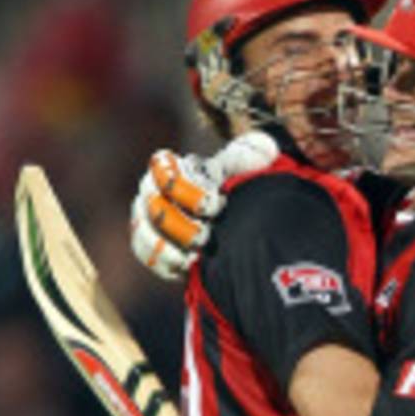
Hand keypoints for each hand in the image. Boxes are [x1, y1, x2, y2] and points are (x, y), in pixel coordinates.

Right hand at [129, 133, 279, 280]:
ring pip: (146, 231)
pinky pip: (146, 254)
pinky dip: (165, 261)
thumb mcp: (243, 171)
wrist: (230, 228)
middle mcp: (151, 191)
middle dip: (183, 224)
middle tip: (207, 235)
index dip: (187, 190)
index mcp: (169, 168)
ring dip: (173, 245)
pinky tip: (188, 265)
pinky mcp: (148, 247)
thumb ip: (249, 159)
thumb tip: (268, 150)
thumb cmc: (232, 190)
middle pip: (154, 206)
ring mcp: (146, 219)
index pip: (162, 170)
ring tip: (198, 252)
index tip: (216, 204)